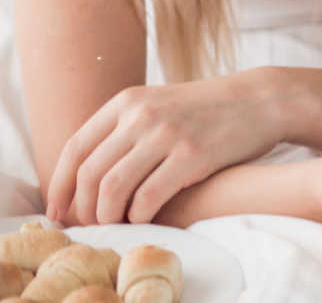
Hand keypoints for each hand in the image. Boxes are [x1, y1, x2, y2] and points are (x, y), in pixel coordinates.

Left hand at [48, 70, 283, 224]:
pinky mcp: (192, 155)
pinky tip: (147, 216)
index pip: (75, 148)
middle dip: (85, 210)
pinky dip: (139, 216)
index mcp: (128, 100)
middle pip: (89, 174)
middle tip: (94, 226)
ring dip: (109, 217)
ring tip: (119, 223)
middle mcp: (142, 113)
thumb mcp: (159, 105)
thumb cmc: (206, 110)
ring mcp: (167, 133)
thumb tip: (82, 180)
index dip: (59, 186)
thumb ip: (123, 132)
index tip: (58, 212)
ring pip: (112, 189)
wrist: (258, 100)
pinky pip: (147, 198)